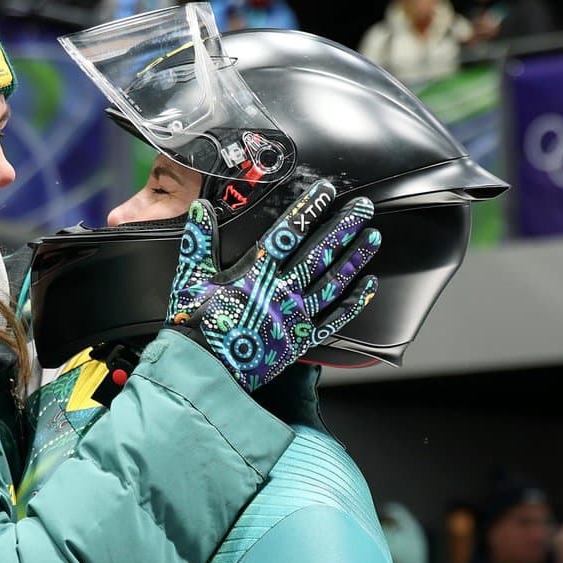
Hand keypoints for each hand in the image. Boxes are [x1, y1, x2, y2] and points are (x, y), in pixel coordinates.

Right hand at [166, 179, 379, 390]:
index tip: (326, 191)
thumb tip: (201, 207)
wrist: (202, 371)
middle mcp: (280, 291)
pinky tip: (368, 286)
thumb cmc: (193, 326)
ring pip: (333, 282)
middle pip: (319, 252)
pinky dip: (353, 302)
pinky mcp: (300, 339)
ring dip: (355, 258)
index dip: (309, 209)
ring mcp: (294, 316)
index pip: (288, 233)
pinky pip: (334, 319)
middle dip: (343, 226)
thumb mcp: (189, 277)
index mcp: (254, 273)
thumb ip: (198, 240)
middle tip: (363, 208)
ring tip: (372, 237)